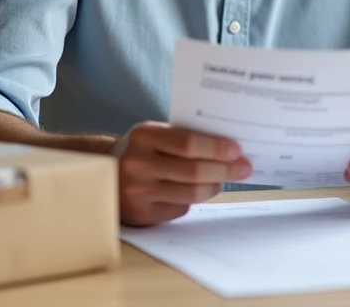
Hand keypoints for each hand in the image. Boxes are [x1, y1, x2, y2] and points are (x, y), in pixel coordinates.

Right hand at [112, 122, 252, 225]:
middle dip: (225, 169)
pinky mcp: (142, 214)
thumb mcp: (155, 134)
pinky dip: (195, 198)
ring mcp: (138, 192)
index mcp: (143, 136)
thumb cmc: (142, 150)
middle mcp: (137, 164)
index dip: (216, 148)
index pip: (187, 143)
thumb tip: (230, 147)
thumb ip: (184, 137)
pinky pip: (181, 207)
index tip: (237, 150)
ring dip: (216, 185)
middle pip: (194, 171)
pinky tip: (200, 189)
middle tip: (244, 167)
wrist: (105, 174)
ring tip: (225, 178)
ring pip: (192, 193)